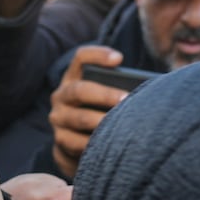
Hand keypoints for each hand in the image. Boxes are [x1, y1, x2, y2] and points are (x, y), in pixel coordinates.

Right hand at [48, 46, 128, 178]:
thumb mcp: (103, 95)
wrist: (76, 143)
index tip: (119, 59)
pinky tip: (111, 144)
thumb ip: (114, 88)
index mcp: (73, 77)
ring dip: (102, 121)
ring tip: (122, 124)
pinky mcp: (61, 140)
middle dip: (105, 95)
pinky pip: (77, 142)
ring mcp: (58, 118)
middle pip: (80, 90)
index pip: (81, 58)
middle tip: (126, 99)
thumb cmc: (100, 112)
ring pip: (80, 118)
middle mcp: (62, 95)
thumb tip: (141, 92)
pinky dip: (95, 142)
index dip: (98, 55)